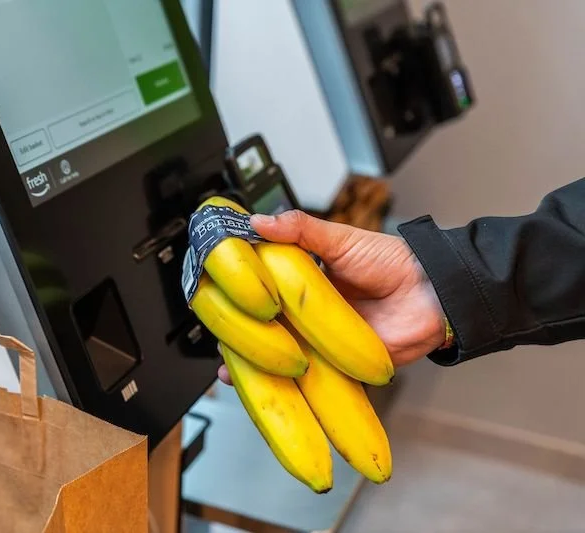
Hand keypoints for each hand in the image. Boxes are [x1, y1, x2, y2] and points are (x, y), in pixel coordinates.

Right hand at [217, 210, 445, 385]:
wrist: (435, 297)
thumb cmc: (393, 263)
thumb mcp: (341, 238)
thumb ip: (300, 229)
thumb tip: (258, 221)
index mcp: (300, 282)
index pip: (257, 289)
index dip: (235, 294)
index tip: (213, 293)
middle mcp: (303, 314)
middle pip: (260, 325)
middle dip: (236, 331)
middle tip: (218, 329)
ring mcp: (315, 341)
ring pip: (274, 354)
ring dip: (248, 361)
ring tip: (226, 363)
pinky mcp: (331, 367)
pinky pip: (299, 379)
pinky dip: (275, 385)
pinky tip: (251, 383)